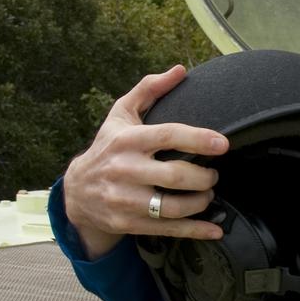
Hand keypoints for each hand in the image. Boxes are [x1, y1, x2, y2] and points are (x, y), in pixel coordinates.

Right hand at [63, 65, 229, 258]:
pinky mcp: (128, 223)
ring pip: (174, 206)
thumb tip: (179, 70)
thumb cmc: (107, 148)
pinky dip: (196, 230)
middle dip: (204, 176)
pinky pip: (168, 229)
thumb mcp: (120, 115)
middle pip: (175, 175)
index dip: (198, 139)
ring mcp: (125, 199)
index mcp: (127, 140)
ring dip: (201, 202)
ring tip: (207, 194)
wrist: (76, 192)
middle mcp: (124, 170)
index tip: (223, 143)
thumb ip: (149, 90)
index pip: (167, 135)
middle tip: (213, 174)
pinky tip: (214, 230)